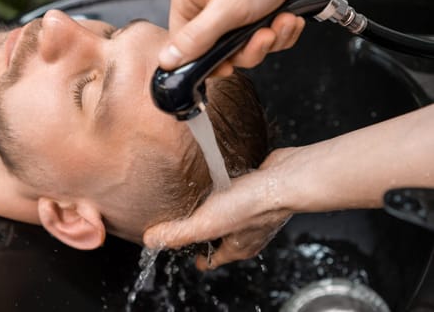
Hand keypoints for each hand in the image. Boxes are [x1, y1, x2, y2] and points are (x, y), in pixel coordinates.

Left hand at [144, 148, 296, 269]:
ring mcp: (255, 211)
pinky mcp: (258, 189)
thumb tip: (152, 240)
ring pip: (230, 214)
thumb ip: (177, 234)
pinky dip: (228, 188)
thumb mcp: (207, 223)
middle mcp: (247, 232)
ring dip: (215, 206)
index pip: (210, 260)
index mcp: (236, 248)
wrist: (285, 178)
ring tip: (200, 195)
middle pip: (220, 237)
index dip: (195, 257)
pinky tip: (218, 177)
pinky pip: (239, 193)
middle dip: (203, 229)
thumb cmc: (254, 205)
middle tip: (187, 218)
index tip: (184, 251)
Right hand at [159, 0, 321, 73]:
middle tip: (264, 35)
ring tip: (282, 21)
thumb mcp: (228, 7)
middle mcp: (208, 3)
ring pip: (245, 46)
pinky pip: (263, 37)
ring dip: (271, 39)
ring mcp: (233, 7)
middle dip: (249, 48)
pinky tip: (288, 18)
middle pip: (220, 50)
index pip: (186, 46)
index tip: (229, 66)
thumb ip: (197, 38)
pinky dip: (281, 32)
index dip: (210, 61)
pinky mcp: (256, 9)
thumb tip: (167, 60)